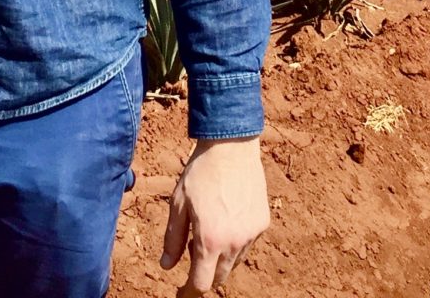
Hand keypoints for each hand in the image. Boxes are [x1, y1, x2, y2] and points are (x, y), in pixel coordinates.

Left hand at [159, 135, 267, 293]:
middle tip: (193, 251)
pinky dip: (236, 240)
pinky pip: (247, 243)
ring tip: (210, 228)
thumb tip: (166, 266)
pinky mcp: (262, 223)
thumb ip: (173, 239)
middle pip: (219, 277)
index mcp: (210, 241)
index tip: (183, 292)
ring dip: (221, 256)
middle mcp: (234, 242)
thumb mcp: (178, 205)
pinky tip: (227, 218)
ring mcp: (251, 234)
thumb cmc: (200, 174)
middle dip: (205, 272)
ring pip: (234, 261)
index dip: (190, 291)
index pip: (202, 284)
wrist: (231, 146)